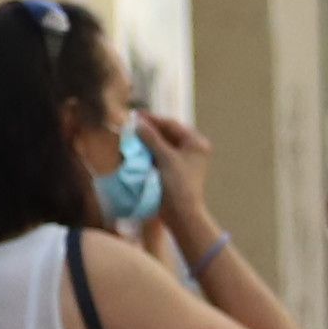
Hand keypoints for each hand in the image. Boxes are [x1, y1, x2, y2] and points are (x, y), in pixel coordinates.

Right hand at [142, 103, 218, 241]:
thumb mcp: (165, 158)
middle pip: (167, 134)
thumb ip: (152, 138)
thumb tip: (138, 123)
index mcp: (196, 143)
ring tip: (131, 135)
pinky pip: (160, 156)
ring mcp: (183, 160)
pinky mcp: (174, 171)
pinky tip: (136, 150)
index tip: (135, 114)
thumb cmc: (178, 184)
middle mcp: (192, 149)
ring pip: (162, 144)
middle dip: (149, 130)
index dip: (153, 119)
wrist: (181, 213)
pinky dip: (149, 152)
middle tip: (131, 124)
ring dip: (147, 141)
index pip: (172, 125)